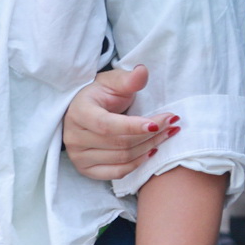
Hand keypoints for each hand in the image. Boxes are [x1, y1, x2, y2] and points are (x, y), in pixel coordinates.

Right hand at [61, 65, 178, 181]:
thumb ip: (128, 79)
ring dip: (149, 147)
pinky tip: (150, 151)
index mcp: (78, 112)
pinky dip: (137, 163)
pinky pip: (117, 173)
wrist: (84, 111)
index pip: (107, 125)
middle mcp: (73, 137)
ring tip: (165, 135)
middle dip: (150, 135)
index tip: (159, 122)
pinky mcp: (86, 170)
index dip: (134, 126)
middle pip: (119, 143)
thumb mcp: (113, 82)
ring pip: (122, 158)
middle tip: (171, 124)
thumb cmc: (100, 96)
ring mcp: (78, 156)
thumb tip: (142, 71)